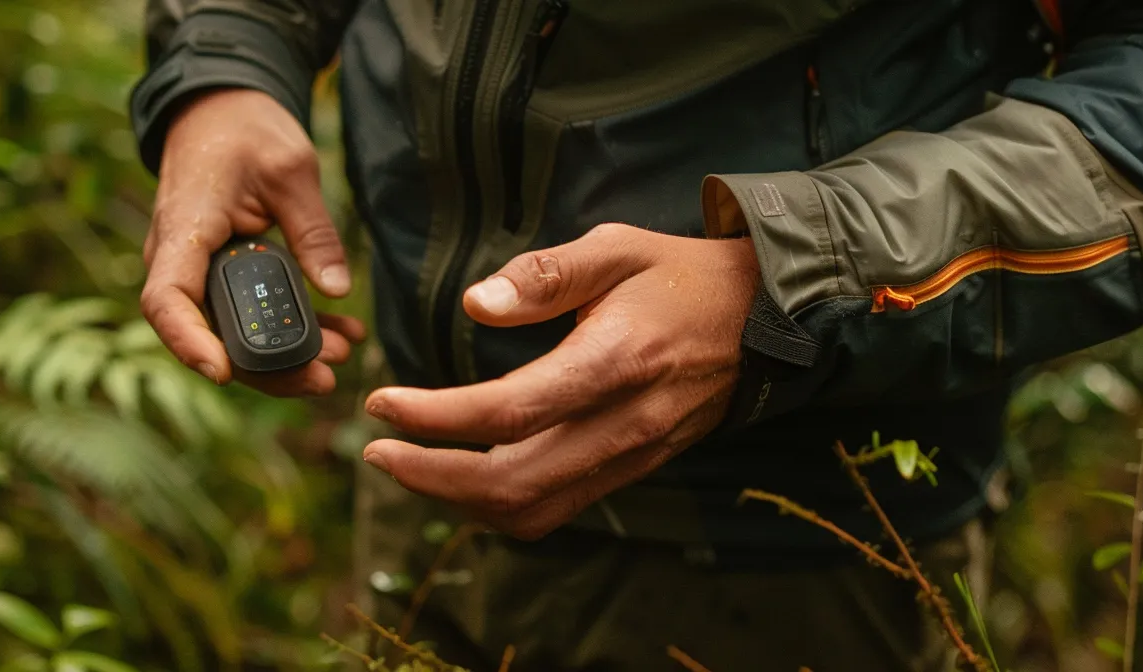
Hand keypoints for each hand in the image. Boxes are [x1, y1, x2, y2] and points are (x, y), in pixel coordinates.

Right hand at [141, 89, 363, 394]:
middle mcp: (179, 259)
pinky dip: (292, 328)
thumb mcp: (290, 170)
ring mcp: (197, 270)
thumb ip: (313, 230)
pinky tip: (341, 334)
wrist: (219, 109)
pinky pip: (248, 313)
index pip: (166, 301)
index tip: (223, 374)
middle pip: (208, 334)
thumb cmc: (244, 130)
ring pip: (232, 331)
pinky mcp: (220, 274)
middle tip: (324, 376)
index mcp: (184, 230)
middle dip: (265, 366)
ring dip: (286, 353)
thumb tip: (337, 288)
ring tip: (342, 356)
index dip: (188, 343)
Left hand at [360, 223, 757, 538]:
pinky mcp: (631, 469)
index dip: (436, 418)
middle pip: (512, 483)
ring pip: (532, 511)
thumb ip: (545, 274)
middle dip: (431, 476)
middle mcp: (623, 424)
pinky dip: (498, 504)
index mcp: (615, 363)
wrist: (766, 320)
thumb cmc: (683, 276)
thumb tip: (477, 303)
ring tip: (410, 465)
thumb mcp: (617, 248)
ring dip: (459, 501)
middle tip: (376, 449)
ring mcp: (631, 456)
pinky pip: (556, 508)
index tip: (382, 403)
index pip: (510, 413)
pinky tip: (464, 475)